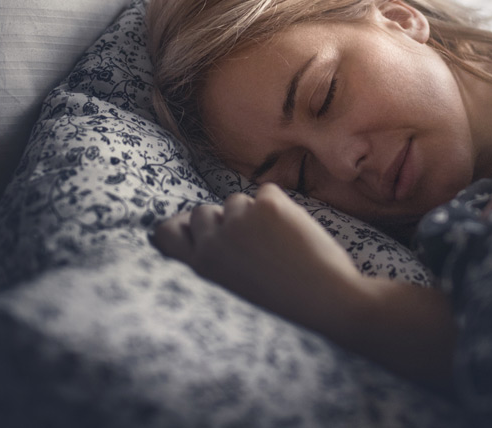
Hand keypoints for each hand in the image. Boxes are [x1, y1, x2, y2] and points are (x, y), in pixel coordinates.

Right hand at [152, 183, 364, 339]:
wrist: (326, 299)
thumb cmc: (283, 295)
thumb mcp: (232, 283)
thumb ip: (213, 255)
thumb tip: (197, 219)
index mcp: (202, 267)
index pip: (166, 234)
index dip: (181, 226)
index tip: (195, 229)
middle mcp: (213, 243)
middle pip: (203, 211)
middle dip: (224, 221)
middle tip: (254, 245)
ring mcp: (240, 221)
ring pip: (236, 201)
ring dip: (254, 214)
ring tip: (277, 245)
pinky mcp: (267, 206)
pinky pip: (266, 192)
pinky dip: (280, 206)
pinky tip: (293, 232)